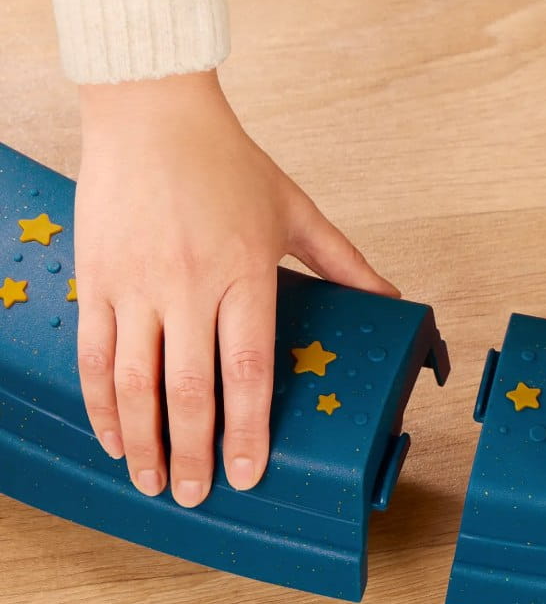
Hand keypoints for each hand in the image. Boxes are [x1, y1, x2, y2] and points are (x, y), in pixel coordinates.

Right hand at [75, 70, 397, 506]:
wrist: (152, 108)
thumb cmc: (227, 160)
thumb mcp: (297, 210)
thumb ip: (346, 262)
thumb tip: (393, 299)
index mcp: (244, 273)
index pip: (248, 370)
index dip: (247, 430)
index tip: (248, 474)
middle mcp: (189, 284)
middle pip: (191, 389)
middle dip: (193, 452)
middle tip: (198, 495)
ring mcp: (137, 283)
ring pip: (135, 379)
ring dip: (143, 439)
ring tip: (151, 481)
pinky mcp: (99, 276)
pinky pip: (94, 351)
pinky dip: (100, 400)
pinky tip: (113, 434)